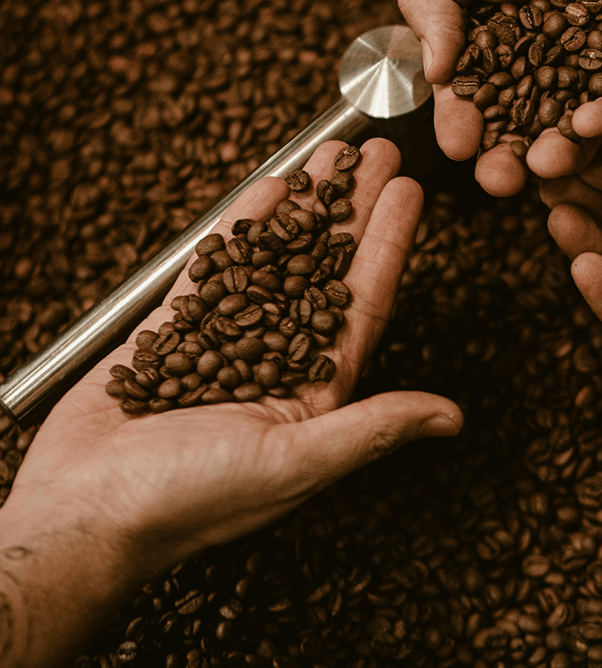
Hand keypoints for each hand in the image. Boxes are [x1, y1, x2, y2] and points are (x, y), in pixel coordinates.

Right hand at [3, 138, 461, 579]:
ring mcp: (224, 343)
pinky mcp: (171, 334)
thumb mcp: (294, 463)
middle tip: (379, 153)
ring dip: (304, 207)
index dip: (389, 246)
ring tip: (329, 153)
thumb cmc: (189, 501)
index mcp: (314, 395)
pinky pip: (214, 269)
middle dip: (353, 211)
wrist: (83, 514)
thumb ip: (371, 428)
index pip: (364, 304)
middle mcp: (276, 364)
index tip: (410, 193)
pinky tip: (266, 190)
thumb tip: (452, 417)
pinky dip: (240, 229)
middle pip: (325, 270)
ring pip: (274, 258)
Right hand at [398, 0, 601, 195]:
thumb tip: (431, 75)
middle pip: (527, 128)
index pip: (478, 99)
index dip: (465, 125)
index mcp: (502, 39)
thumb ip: (432, 6)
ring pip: (581, 131)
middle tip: (499, 178)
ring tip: (542, 166)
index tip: (458, 142)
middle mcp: (553, 63)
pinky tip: (589, 126)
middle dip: (509, 159)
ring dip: (561, 155)